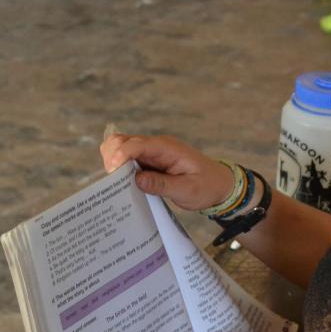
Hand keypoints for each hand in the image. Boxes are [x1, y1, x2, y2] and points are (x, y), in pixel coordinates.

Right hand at [99, 134, 233, 210]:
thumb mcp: (187, 190)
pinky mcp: (148, 161)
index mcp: (167, 148)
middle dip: (112, 158)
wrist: (218, 185)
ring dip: (113, 163)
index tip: (113, 172)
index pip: (137, 144)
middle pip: (121, 141)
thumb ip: (162, 185)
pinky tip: (121, 184)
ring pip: (120, 148)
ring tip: (116, 184)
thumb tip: (137, 180)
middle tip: (114, 182)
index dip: (121, 155)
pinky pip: (127, 159)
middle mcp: (156, 146)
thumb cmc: (206, 186)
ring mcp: (151, 152)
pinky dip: (119, 169)